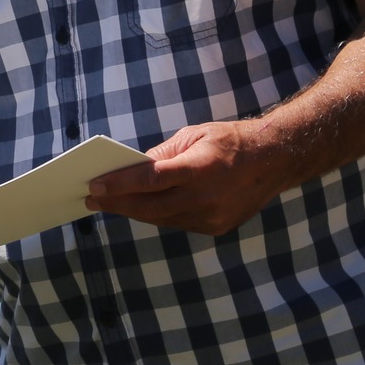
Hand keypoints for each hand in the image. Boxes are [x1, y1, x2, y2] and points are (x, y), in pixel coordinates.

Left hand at [84, 121, 293, 235]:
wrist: (272, 161)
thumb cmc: (228, 142)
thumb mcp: (193, 136)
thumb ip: (161, 155)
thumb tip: (129, 169)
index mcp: (200, 168)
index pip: (150, 179)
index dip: (120, 185)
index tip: (95, 186)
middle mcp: (206, 197)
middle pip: (150, 206)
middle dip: (117, 203)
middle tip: (91, 198)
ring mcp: (212, 217)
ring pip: (161, 218)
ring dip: (133, 211)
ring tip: (109, 202)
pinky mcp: (216, 227)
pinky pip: (177, 222)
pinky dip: (156, 214)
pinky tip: (138, 207)